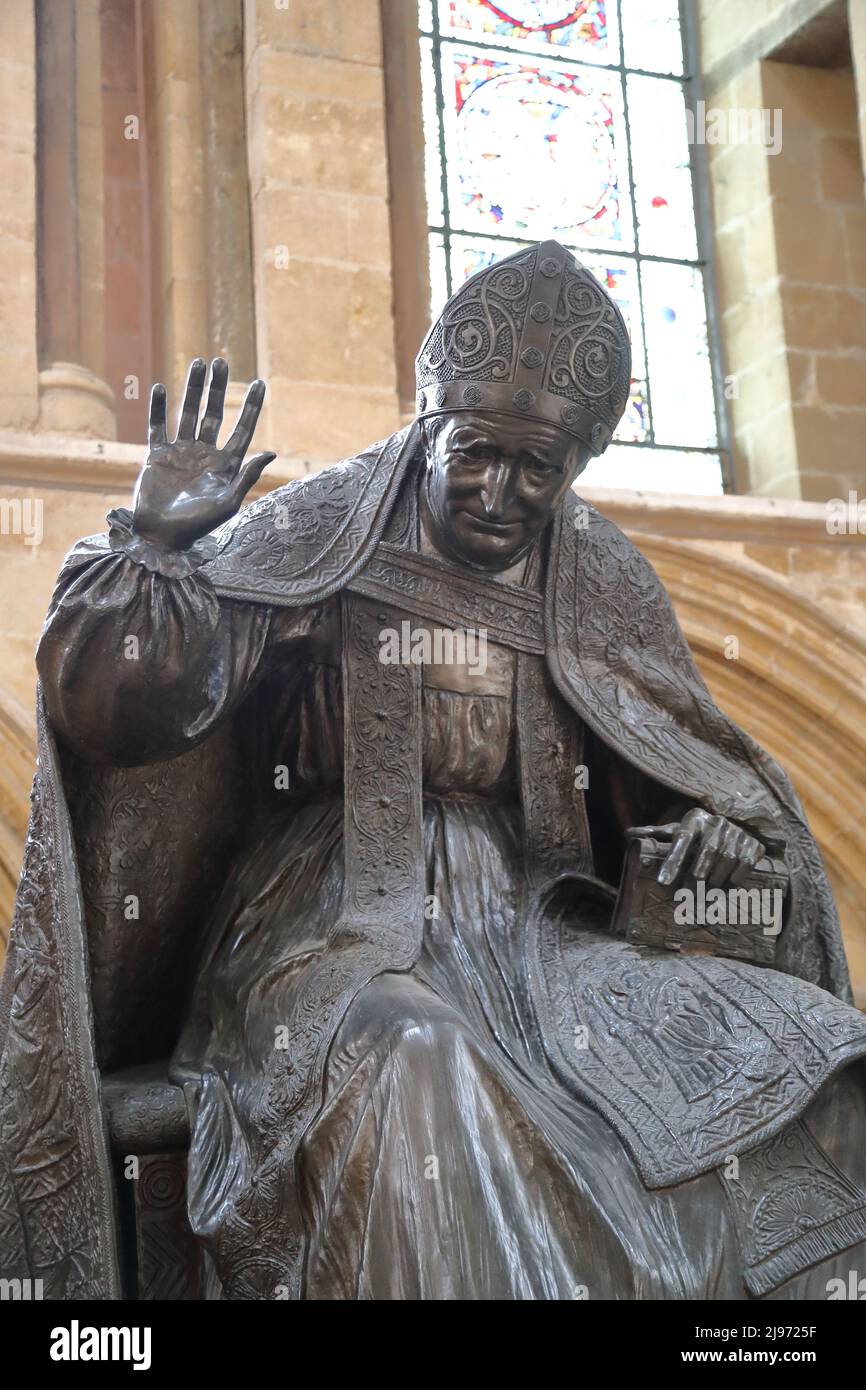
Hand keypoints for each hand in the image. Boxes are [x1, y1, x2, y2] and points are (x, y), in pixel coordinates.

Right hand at [132, 358, 275, 550]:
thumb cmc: (197, 525)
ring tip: (198, 363)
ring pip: (188, 413)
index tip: (259, 382)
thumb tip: (270, 452)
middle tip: (220, 361)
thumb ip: (247, 476)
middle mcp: (204, 454)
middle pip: (214, 413)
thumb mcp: (228, 503)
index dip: (250, 406)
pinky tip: (159, 387)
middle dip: (218, 388)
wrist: (162, 536)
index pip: (242, 429)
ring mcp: (180, 452)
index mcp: (225, 465)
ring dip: (192, 389)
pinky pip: (157, 426)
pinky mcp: (157, 455)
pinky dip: (157, 407)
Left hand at [628, 809, 765, 887]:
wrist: (735, 825)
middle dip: (695, 876)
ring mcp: (738, 832)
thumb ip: (657, 834)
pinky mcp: (754, 844)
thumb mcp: (678, 830)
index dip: (673, 862)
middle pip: (706, 851)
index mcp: (694, 818)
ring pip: (726, 859)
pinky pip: (745, 864)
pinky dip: (734, 879)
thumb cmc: (698, 833)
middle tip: (685, 896)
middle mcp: (717, 822)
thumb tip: (629, 834)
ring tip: (703, 897)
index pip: (682, 839)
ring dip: (714, 881)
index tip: (663, 883)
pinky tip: (724, 889)